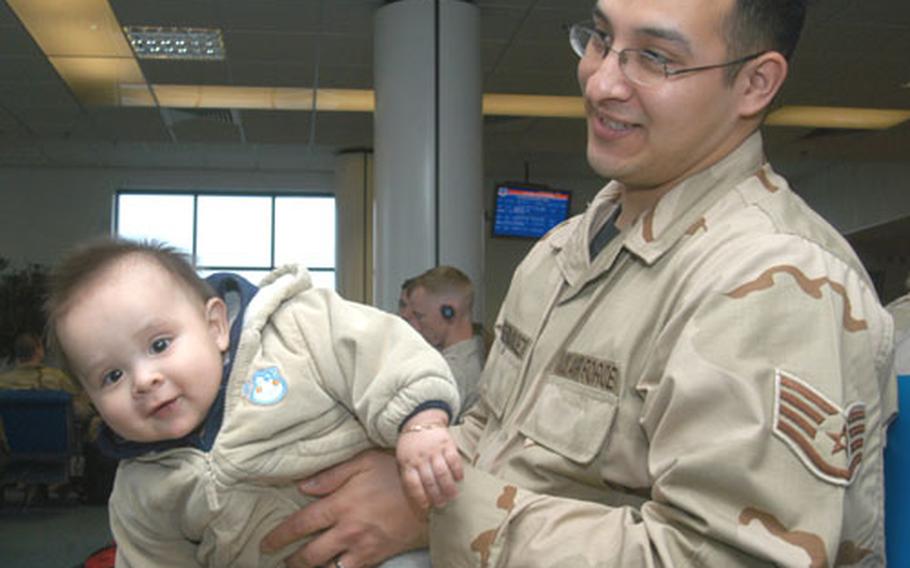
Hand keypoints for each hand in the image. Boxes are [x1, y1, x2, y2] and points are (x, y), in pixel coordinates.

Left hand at [260, 449, 427, 567]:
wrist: (430, 496)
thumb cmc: (395, 473)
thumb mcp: (363, 462)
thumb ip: (331, 475)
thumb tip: (302, 487)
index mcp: (340, 504)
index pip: (300, 524)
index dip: (279, 537)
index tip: (266, 544)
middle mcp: (347, 530)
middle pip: (309, 555)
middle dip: (292, 561)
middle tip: (282, 561)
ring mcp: (362, 547)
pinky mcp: (376, 557)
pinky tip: (333, 567)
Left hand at [397, 426, 462, 509]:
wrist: (420, 419)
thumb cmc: (410, 444)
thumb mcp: (403, 457)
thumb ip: (409, 473)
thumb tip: (418, 495)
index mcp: (408, 462)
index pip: (413, 484)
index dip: (420, 497)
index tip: (426, 506)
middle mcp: (421, 458)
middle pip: (430, 481)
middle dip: (437, 496)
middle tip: (442, 504)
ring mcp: (434, 451)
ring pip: (443, 473)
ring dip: (449, 487)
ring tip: (453, 496)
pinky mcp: (447, 444)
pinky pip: (454, 460)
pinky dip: (457, 471)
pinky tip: (459, 479)